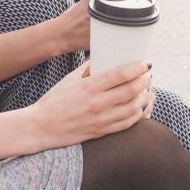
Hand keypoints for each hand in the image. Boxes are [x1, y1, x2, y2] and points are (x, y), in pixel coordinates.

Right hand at [32, 60, 151, 148]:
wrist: (41, 127)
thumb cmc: (54, 101)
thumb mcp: (69, 79)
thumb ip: (87, 68)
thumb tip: (102, 58)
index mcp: (89, 87)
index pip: (120, 75)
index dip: (137, 68)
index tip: (144, 63)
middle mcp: (97, 104)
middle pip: (131, 90)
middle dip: (144, 81)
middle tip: (148, 75)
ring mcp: (101, 120)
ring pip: (133, 108)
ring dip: (143, 97)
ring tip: (145, 90)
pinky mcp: (101, 132)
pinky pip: (127, 124)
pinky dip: (137, 114)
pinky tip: (138, 107)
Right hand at [50, 0, 138, 54]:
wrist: (58, 35)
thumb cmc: (70, 19)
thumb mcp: (82, 4)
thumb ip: (97, 0)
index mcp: (89, 1)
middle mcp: (92, 11)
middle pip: (116, 5)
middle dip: (131, 2)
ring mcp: (94, 25)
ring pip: (117, 22)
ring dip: (130, 20)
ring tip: (142, 16)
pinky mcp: (95, 39)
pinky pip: (112, 37)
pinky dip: (121, 36)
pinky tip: (132, 36)